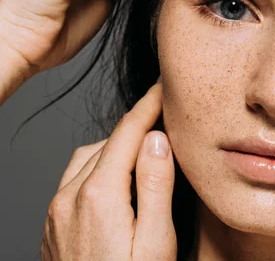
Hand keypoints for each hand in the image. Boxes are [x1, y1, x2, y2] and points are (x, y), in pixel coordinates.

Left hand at [40, 81, 176, 259]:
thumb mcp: (156, 243)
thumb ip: (156, 186)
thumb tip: (156, 139)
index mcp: (99, 195)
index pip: (128, 133)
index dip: (149, 105)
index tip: (163, 87)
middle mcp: (70, 196)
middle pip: (109, 141)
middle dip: (138, 123)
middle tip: (166, 115)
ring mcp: (58, 210)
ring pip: (89, 156)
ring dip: (117, 145)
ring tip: (147, 147)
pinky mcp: (55, 222)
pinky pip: (75, 177)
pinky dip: (100, 164)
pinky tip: (118, 177)